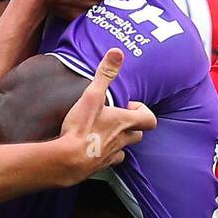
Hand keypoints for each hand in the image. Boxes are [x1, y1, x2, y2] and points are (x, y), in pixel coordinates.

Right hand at [55, 48, 156, 184]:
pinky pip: (109, 160)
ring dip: (120, 139)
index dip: (143, 111)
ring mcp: (112, 154)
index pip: (150, 119)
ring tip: (105, 131)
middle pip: (138, 134)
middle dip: (132, 125)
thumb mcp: (92, 96)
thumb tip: (117, 52)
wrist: (68, 159)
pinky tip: (95, 148)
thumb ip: (105, 74)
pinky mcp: (100, 165)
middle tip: (116, 117)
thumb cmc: (82, 128)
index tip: (128, 105)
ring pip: (125, 148)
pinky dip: (107, 154)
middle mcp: (122, 139)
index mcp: (125, 122)